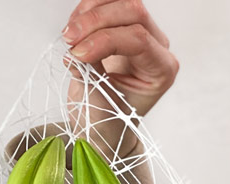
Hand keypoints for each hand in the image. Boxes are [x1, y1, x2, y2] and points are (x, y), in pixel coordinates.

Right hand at [61, 0, 178, 158]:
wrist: (103, 125)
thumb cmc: (107, 121)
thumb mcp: (99, 104)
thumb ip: (91, 75)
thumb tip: (75, 52)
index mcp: (160, 70)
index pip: (138, 39)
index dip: (104, 40)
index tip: (78, 53)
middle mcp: (156, 47)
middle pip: (133, 12)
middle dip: (96, 21)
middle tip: (69, 38)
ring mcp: (141, 32)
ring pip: (120, 1)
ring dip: (90, 11)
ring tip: (69, 34)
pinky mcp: (122, 25)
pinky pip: (107, 3)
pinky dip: (87, 9)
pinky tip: (73, 27)